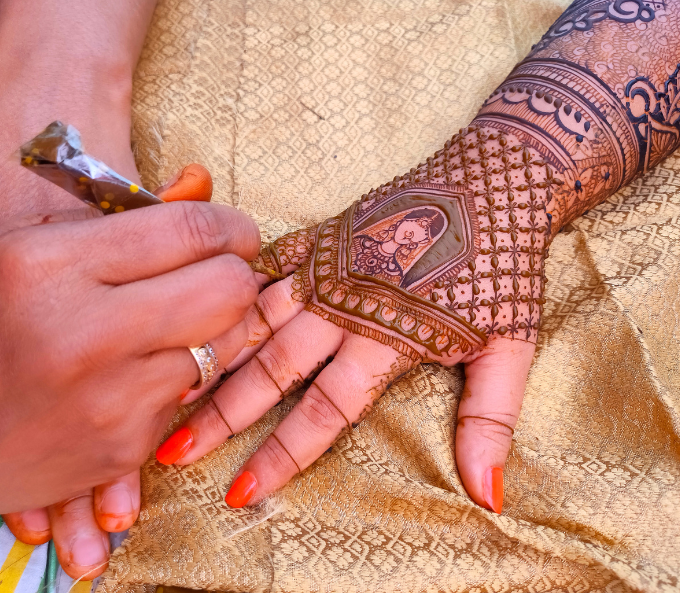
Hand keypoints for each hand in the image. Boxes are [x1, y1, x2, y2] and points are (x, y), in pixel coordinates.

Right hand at [0, 198, 260, 529]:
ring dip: (208, 329)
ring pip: (219, 346)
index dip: (231, 226)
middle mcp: (83, 333)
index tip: (236, 232)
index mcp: (47, 266)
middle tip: (223, 272)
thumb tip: (193, 197)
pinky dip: (176, 378)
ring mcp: (108, 399)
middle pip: (226, 289)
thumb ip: (97, 222)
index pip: (187, 230)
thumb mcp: (6, 250)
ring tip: (172, 323)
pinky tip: (137, 373)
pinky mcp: (122, 447)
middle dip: (237, 274)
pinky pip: (187, 397)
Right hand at [158, 125, 547, 512]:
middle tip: (173, 450)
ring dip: (213, 354)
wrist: (496, 181)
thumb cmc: (504, 267)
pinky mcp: (323, 234)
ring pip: (256, 318)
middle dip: (222, 414)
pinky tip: (200, 306)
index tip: (242, 491)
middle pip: (271, 369)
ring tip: (168, 384)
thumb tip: (488, 498)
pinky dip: (236, 289)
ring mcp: (327, 266)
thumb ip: (490, 420)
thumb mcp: (511, 347)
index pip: (324, 411)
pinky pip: (267, 264)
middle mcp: (343, 305)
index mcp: (386, 339)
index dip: (282, 455)